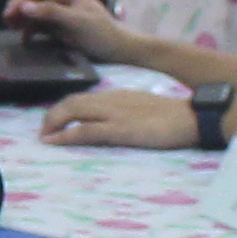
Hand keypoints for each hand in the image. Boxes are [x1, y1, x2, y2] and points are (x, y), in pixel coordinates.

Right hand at [4, 0, 143, 61]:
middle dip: (20, 9)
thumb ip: (51, 13)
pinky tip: (25, 39)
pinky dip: (32, 31)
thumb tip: (24, 7)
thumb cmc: (103, 35)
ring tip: (11, 29)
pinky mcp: (64, 28)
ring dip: (24, 20)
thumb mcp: (77, 22)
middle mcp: (65, 0)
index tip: (8, 13)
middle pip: (35, 1)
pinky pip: (43, 27)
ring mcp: (64, 14)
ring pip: (37, 14)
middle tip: (5, 21)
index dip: (21, 0)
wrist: (121, 51)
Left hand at [39, 88, 198, 150]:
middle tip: (44, 131)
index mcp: (117, 95)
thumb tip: (112, 123)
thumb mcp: (144, 108)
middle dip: (52, 116)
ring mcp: (114, 114)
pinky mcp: (119, 129)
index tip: (54, 121)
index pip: (83, 97)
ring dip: (53, 123)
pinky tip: (53, 142)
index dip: (64, 108)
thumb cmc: (173, 117)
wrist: (192, 117)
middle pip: (71, 101)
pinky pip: (85, 130)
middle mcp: (111, 100)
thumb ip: (126, 112)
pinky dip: (65, 135)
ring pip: (73, 111)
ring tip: (44, 137)